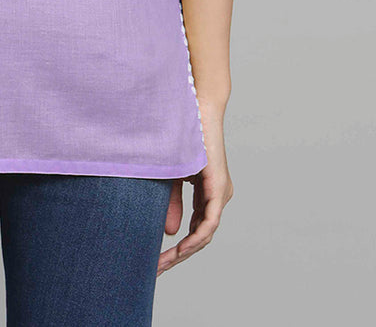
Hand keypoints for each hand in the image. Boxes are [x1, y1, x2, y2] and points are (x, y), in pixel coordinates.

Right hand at [156, 103, 232, 273]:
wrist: (193, 105)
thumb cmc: (180, 135)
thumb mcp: (169, 176)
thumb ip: (171, 203)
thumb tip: (169, 234)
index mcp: (208, 193)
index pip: (194, 230)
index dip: (176, 249)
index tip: (156, 262)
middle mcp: (218, 196)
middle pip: (199, 238)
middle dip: (177, 256)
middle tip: (155, 271)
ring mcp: (220, 192)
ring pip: (205, 234)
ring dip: (184, 251)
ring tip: (163, 263)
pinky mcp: (218, 186)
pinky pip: (210, 222)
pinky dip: (196, 237)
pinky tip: (181, 247)